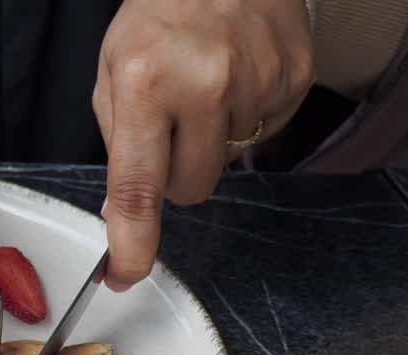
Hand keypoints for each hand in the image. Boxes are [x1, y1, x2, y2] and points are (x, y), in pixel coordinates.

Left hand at [92, 0, 314, 288]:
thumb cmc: (162, 13)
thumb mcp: (114, 68)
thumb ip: (117, 141)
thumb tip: (122, 210)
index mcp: (145, 83)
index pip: (138, 186)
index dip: (132, 242)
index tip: (125, 275)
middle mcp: (204, 86)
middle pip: (191, 189)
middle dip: (175, 177)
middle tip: (170, 130)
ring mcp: (256, 83)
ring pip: (228, 165)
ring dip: (212, 142)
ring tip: (205, 86)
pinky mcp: (294, 81)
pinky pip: (264, 134)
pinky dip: (246, 118)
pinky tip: (236, 78)